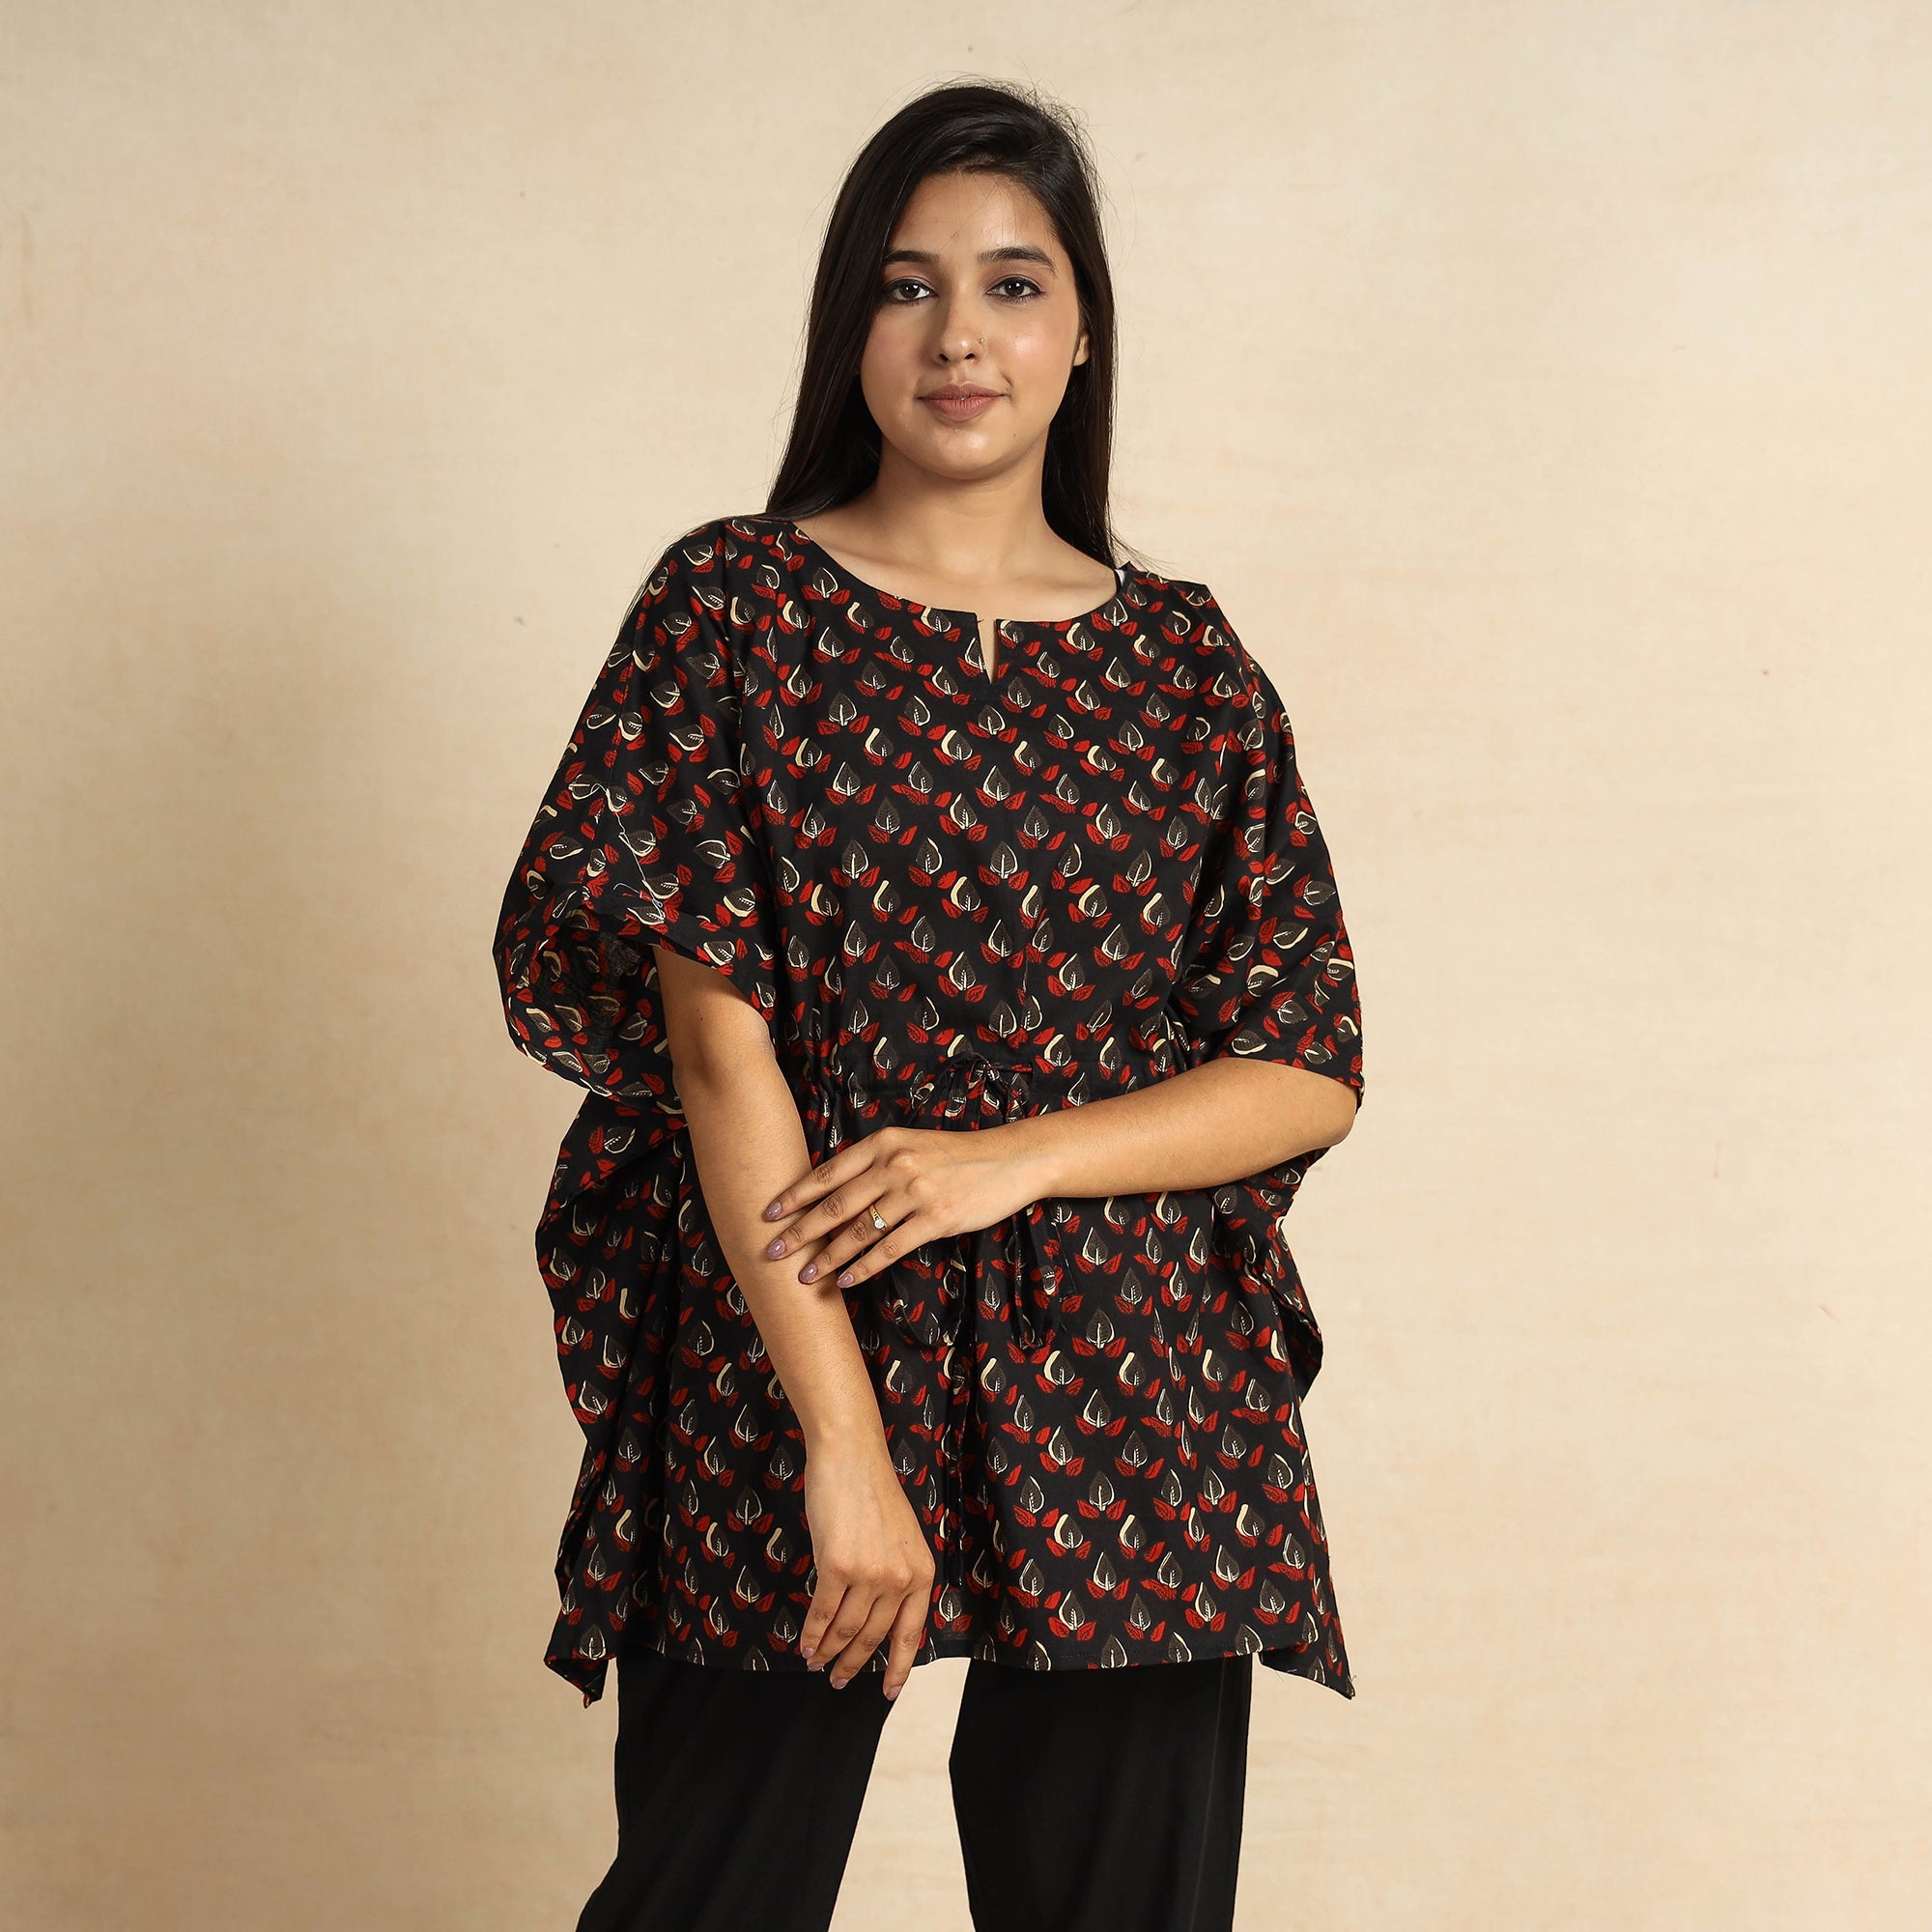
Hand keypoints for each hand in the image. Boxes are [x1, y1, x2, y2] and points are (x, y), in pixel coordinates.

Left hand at [760, 1124, 1050, 1291]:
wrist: (1010, 1159)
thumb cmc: (956, 1155)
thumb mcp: (910, 1144)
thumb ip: (874, 1162)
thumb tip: (832, 1191)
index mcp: (883, 1142)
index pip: (828, 1173)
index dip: (794, 1196)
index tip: (768, 1213)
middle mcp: (895, 1164)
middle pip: (835, 1204)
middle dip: (799, 1231)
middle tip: (771, 1251)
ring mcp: (916, 1192)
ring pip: (859, 1231)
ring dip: (827, 1257)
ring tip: (805, 1275)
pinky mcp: (937, 1219)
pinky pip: (890, 1249)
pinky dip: (864, 1267)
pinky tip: (846, 1280)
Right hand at [800, 1427, 935, 1695]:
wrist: (851, 1457)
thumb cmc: (871, 1493)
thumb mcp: (899, 1539)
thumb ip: (894, 1577)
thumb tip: (874, 1618)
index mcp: (921, 1572)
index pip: (911, 1633)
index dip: (898, 1667)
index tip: (889, 1692)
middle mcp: (900, 1578)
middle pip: (874, 1637)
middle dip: (853, 1663)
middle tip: (838, 1680)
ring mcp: (869, 1573)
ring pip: (846, 1629)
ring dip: (828, 1651)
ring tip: (817, 1663)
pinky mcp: (838, 1566)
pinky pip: (823, 1613)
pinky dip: (812, 1633)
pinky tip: (805, 1644)